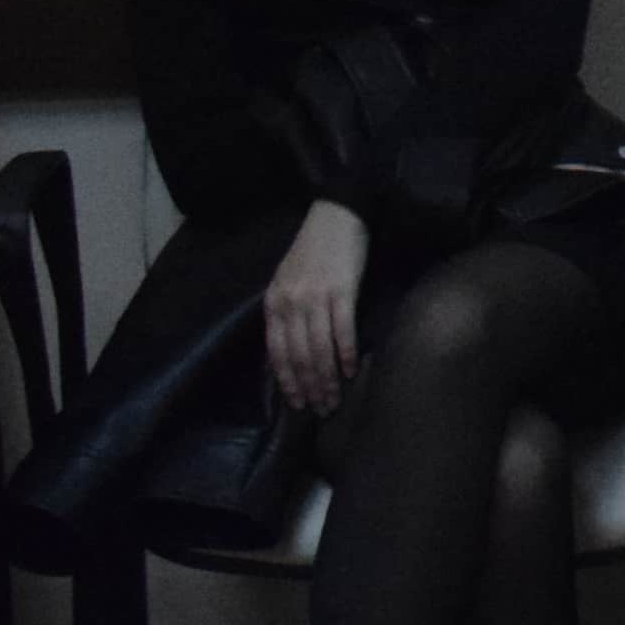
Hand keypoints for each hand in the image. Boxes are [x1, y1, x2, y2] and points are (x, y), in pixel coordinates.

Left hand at [260, 200, 372, 412]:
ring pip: (319, 349)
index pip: (277, 352)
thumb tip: (295, 352)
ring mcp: (315, 297)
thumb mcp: (289, 283)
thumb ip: (287, 314)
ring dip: (327, 378)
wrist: (337, 216)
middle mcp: (290, 304)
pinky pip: (342, 330)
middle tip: (322, 409)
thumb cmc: (315, 252)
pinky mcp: (342, 290)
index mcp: (274, 304)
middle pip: (299, 356)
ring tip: (336, 397)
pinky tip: (350, 370)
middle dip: (310, 386)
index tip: (298, 403)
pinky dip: (345, 353)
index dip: (288, 381)